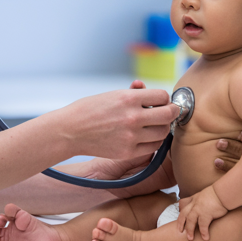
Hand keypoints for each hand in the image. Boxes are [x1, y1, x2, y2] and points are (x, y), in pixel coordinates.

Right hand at [57, 82, 178, 160]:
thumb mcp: (112, 94)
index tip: (162, 101)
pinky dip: (154, 141)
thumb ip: (134, 93)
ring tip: (155, 124)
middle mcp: (133, 117)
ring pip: (163, 132)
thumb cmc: (90, 109)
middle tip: (169, 112)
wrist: (70, 130)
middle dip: (171, 112)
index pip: (163, 96)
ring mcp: (131, 136)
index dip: (164, 98)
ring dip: (163, 127)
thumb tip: (146, 88)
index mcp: (129, 98)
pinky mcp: (128, 152)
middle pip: (168, 115)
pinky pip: (152, 147)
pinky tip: (147, 136)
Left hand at [176, 185, 227, 240]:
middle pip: (184, 214)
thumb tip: (207, 202)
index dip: (182, 213)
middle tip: (180, 231)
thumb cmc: (219, 192)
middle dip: (181, 223)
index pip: (185, 205)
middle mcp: (195, 204)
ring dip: (190, 230)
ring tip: (190, 238)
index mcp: (195, 198)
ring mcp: (199, 209)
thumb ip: (204, 198)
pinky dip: (203, 232)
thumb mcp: (207, 193)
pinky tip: (205, 238)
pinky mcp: (206, 214)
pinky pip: (203, 226)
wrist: (223, 192)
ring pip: (190, 221)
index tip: (181, 220)